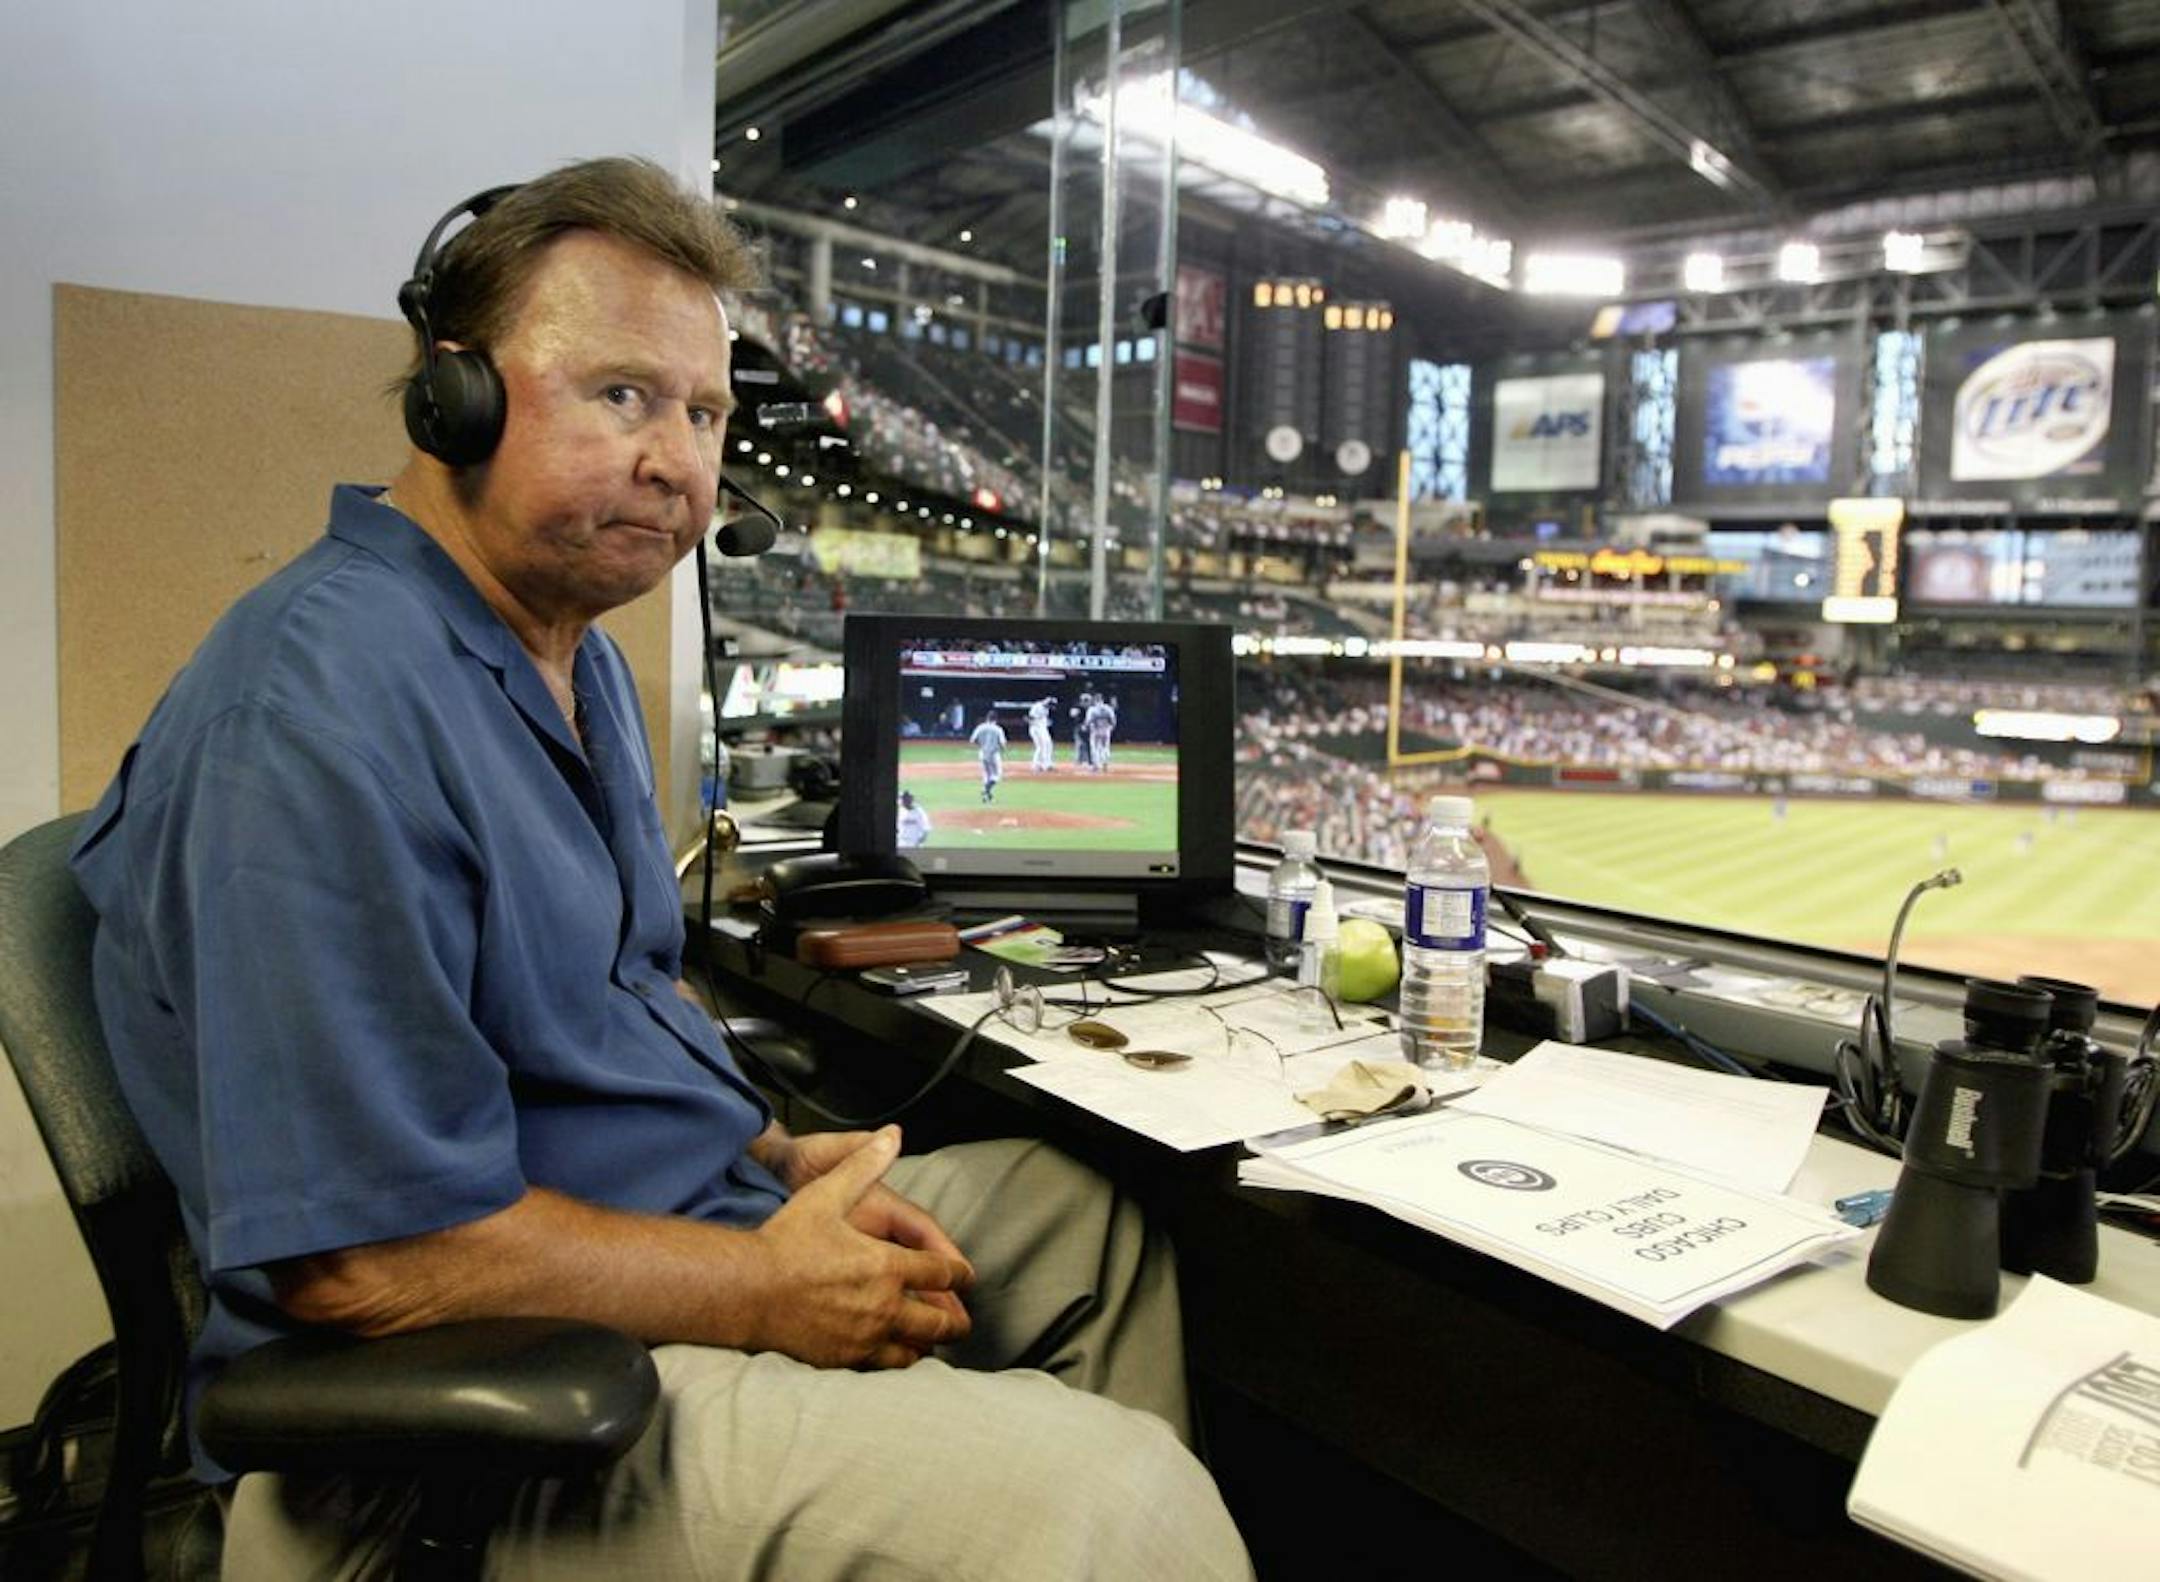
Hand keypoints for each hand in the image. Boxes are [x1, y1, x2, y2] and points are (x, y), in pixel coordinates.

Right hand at [749, 1128, 972, 1368]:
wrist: (746, 1290)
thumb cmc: (785, 1241)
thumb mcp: (826, 1194)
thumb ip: (864, 1165)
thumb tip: (893, 1135)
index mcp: (886, 1265)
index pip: (942, 1273)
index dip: (959, 1274)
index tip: (966, 1277)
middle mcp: (883, 1305)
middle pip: (939, 1321)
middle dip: (956, 1321)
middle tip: (962, 1322)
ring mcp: (865, 1336)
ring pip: (915, 1349)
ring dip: (928, 1343)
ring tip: (932, 1341)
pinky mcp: (844, 1358)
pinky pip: (884, 1367)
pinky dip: (897, 1362)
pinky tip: (896, 1357)